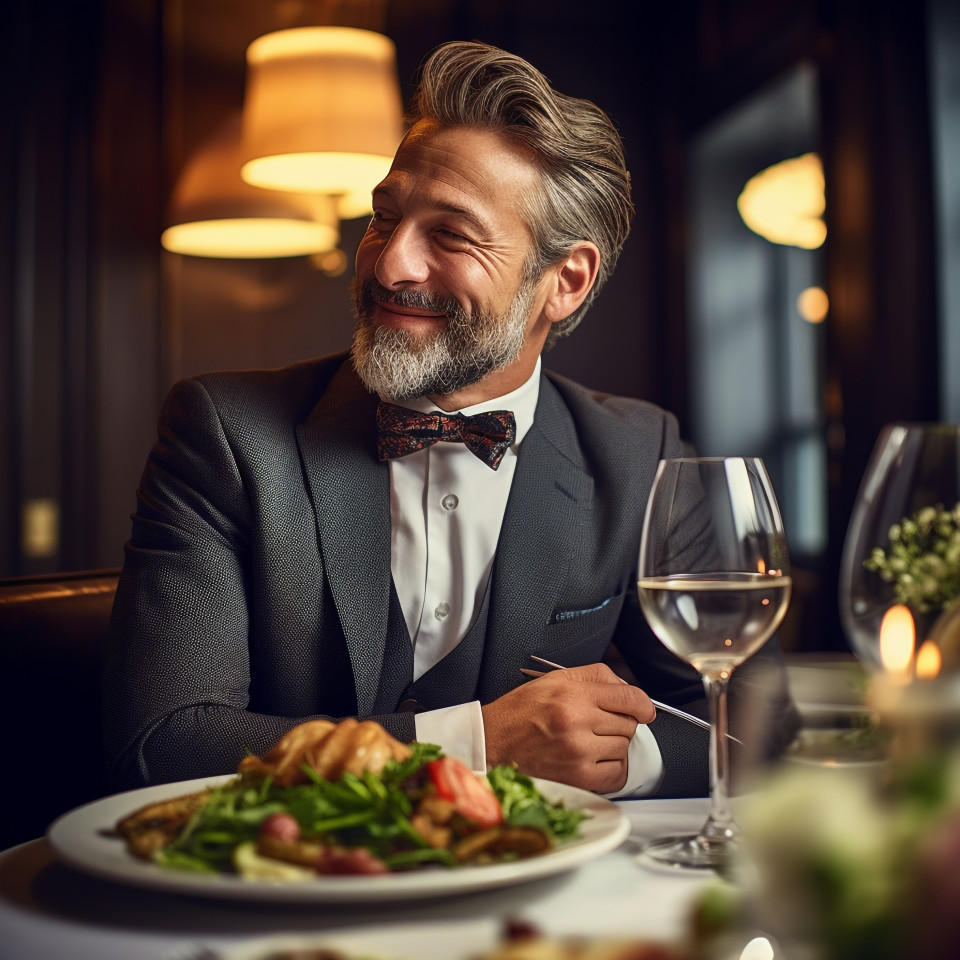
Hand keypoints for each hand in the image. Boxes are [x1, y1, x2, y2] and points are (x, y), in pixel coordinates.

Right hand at [481, 663, 655, 793]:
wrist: (494, 743)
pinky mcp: (578, 778)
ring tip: (589, 740)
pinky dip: (612, 767)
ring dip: (614, 745)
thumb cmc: (521, 712)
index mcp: (573, 695)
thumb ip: (594, 676)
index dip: (643, 704)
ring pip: (624, 747)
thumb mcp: (555, 679)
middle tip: (599, 723)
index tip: (645, 709)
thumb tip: (626, 687)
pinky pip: (617, 773)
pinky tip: (595, 759)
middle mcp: (577, 722)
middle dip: (620, 722)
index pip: (629, 697)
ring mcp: (579, 752)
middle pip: (629, 723)